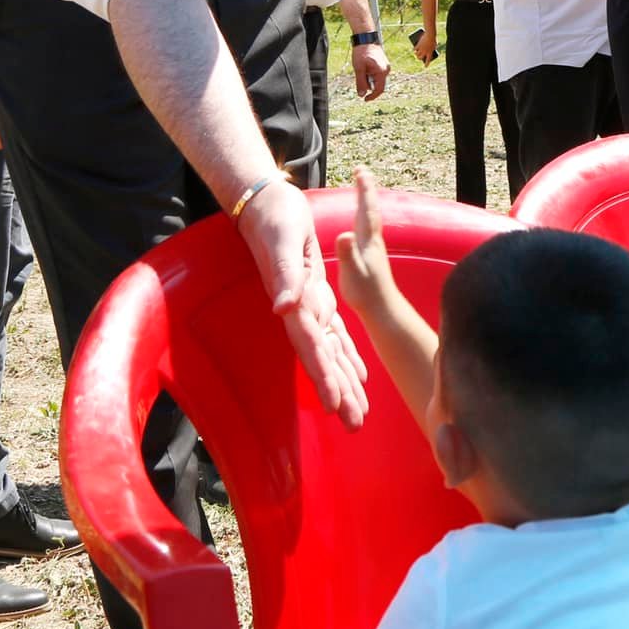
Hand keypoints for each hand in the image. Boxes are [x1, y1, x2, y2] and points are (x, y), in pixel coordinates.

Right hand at [236, 176, 368, 428]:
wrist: (269, 204)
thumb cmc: (276, 219)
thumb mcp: (282, 240)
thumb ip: (283, 275)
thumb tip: (284, 308)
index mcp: (294, 303)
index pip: (311, 347)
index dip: (323, 376)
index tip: (334, 405)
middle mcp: (301, 311)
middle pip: (322, 359)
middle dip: (337, 391)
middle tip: (354, 424)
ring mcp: (309, 306)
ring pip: (330, 352)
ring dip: (344, 382)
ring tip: (358, 413)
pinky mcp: (317, 297)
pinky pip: (335, 334)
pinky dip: (347, 356)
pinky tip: (359, 376)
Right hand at [334, 166, 394, 315]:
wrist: (382, 310)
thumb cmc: (365, 293)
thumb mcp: (352, 272)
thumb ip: (348, 254)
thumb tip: (345, 235)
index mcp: (367, 240)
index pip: (366, 209)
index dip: (363, 190)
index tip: (361, 171)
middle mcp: (373, 241)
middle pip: (369, 209)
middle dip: (365, 190)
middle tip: (362, 172)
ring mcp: (373, 249)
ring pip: (369, 219)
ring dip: (365, 203)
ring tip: (362, 191)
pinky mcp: (371, 258)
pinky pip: (366, 231)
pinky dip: (363, 219)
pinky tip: (360, 226)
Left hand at [352, 41, 388, 100]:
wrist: (365, 37)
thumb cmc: (362, 51)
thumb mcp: (358, 68)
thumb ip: (360, 82)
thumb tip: (361, 95)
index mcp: (382, 71)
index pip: (379, 90)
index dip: (372, 96)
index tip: (365, 100)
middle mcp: (386, 70)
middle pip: (378, 85)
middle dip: (368, 84)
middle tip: (359, 76)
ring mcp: (385, 66)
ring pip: (376, 79)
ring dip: (368, 78)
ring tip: (361, 68)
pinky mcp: (383, 64)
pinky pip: (377, 74)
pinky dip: (370, 74)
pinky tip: (364, 66)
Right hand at [412, 29, 437, 63]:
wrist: (430, 34)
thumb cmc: (434, 39)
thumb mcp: (435, 44)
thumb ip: (434, 47)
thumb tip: (432, 48)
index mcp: (430, 53)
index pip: (428, 61)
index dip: (426, 64)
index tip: (425, 66)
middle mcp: (424, 52)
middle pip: (420, 57)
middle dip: (419, 58)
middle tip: (419, 57)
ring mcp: (421, 49)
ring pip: (417, 54)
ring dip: (416, 54)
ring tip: (416, 54)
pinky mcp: (418, 45)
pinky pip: (414, 49)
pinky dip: (414, 49)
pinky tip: (413, 50)